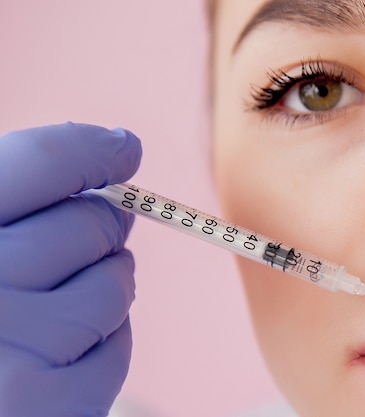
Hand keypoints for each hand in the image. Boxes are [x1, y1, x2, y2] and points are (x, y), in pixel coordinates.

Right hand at [0, 122, 141, 415]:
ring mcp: (13, 352)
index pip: (42, 161)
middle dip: (99, 228)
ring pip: (116, 283)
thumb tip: (116, 149)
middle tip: (79, 243)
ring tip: (55, 308)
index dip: (93, 149)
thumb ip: (20, 202)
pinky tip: (60, 353)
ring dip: (105, 288)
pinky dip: (104, 343)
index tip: (123, 149)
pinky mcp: (49, 407)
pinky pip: (118, 346)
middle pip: (92, 223)